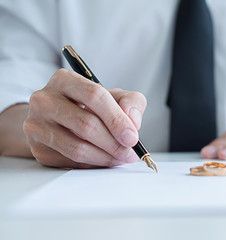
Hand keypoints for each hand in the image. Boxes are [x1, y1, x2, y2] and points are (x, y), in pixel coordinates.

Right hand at [23, 69, 146, 167]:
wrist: (58, 118)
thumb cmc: (89, 105)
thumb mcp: (114, 96)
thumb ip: (130, 102)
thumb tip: (132, 122)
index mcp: (65, 80)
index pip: (94, 97)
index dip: (116, 119)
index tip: (132, 136)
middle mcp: (44, 100)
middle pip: (86, 124)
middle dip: (114, 143)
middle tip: (129, 152)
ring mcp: (37, 125)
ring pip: (77, 148)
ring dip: (105, 157)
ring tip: (121, 157)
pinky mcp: (38, 148)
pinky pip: (70, 162)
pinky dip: (93, 164)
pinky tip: (104, 159)